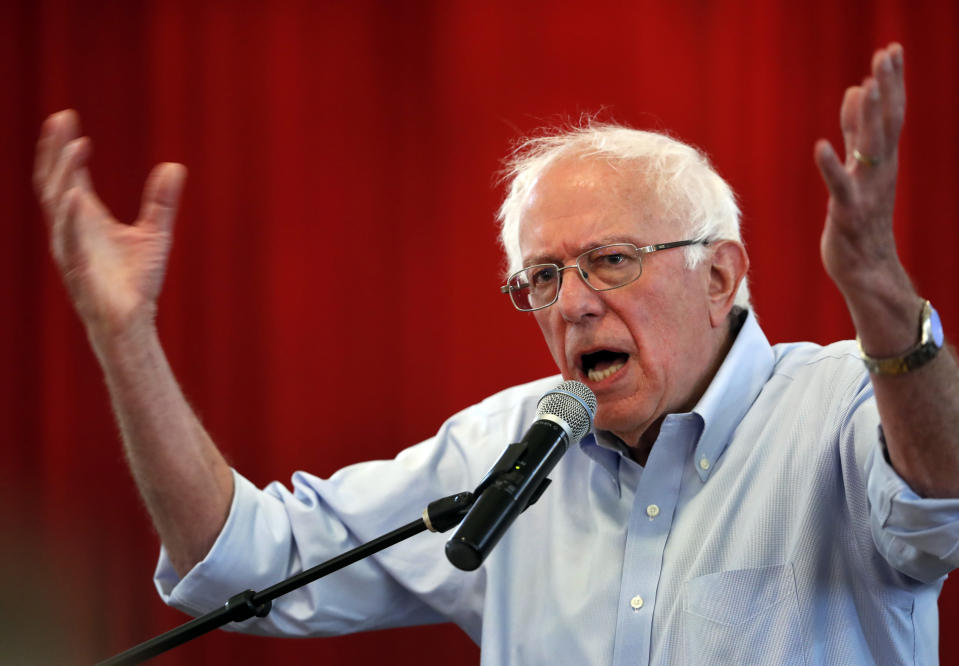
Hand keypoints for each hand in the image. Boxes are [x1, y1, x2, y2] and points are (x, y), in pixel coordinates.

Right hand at [34, 110, 186, 335]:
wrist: (131, 320)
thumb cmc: (137, 281)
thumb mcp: (156, 233)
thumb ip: (161, 201)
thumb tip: (175, 166)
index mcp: (85, 218)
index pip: (68, 174)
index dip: (64, 146)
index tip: (66, 116)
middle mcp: (71, 228)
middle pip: (54, 180)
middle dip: (55, 150)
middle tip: (61, 118)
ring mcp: (70, 247)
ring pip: (58, 203)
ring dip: (65, 173)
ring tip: (76, 145)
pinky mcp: (78, 268)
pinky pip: (70, 238)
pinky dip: (71, 216)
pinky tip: (76, 194)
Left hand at [814, 43, 906, 294]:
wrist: (867, 268)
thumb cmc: (860, 218)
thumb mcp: (858, 169)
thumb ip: (855, 132)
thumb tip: (855, 91)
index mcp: (882, 161)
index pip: (890, 114)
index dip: (892, 82)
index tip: (892, 49)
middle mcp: (879, 172)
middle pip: (886, 123)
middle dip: (887, 88)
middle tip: (887, 54)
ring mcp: (865, 191)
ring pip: (870, 149)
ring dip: (866, 118)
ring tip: (864, 87)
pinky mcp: (847, 213)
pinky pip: (839, 187)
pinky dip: (830, 166)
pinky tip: (820, 146)